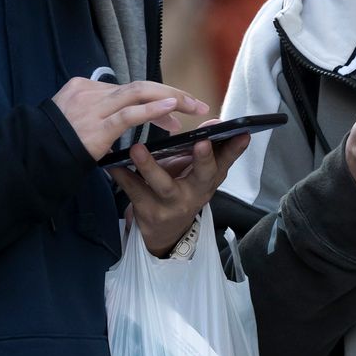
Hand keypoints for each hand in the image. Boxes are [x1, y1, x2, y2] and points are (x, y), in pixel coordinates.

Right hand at [51, 78, 208, 159]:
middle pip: (139, 86)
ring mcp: (93, 108)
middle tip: (195, 103)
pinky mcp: (96, 127)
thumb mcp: (75, 122)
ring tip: (193, 107)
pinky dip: (153, 110)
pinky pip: (130, 114)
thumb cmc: (53, 145)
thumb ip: (98, 115)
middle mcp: (90, 92)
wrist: (31, 157)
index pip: (128, 88)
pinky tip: (172, 110)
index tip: (175, 110)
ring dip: (171, 99)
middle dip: (171, 92)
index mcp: (84, 88)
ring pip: (138, 93)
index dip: (156, 98)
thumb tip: (126, 117)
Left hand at [111, 119, 250, 255]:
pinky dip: (123, 176)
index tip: (241, 133)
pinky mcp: (148, 211)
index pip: (227, 162)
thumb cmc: (182, 190)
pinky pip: (134, 191)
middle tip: (201, 142)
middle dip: (204, 159)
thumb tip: (216, 123)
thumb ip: (206, 150)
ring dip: (150, 166)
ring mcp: (171, 205)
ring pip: (163, 185)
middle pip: (203, 176)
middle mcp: (195, 194)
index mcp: (209, 181)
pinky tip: (113, 163)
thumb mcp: (197, 174)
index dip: (234, 149)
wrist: (164, 232)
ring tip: (138, 148)